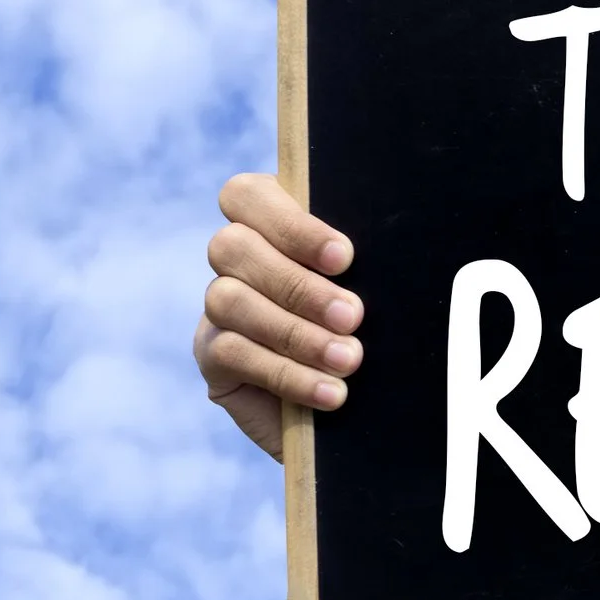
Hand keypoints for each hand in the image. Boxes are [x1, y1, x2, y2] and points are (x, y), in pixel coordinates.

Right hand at [192, 173, 364, 461]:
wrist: (367, 404)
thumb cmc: (377, 328)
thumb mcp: (377, 287)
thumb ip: (366, 261)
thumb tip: (387, 244)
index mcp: (273, 223)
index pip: (247, 195)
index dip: (291, 225)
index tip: (345, 258)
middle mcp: (237, 259)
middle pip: (232, 246)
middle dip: (298, 284)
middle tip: (353, 316)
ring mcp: (218, 306)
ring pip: (228, 300)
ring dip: (295, 332)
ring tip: (349, 359)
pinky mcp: (212, 356)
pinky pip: (233, 354)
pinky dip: (288, 373)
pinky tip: (330, 392)